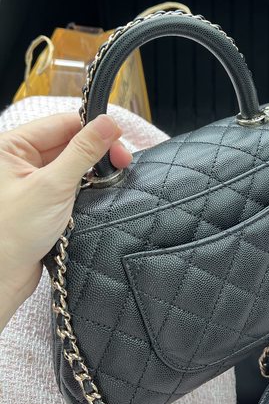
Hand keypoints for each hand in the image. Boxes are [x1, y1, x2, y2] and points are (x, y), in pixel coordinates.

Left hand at [0, 113, 131, 331]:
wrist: (2, 279)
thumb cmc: (12, 234)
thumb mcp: (53, 186)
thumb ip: (83, 151)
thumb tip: (108, 124)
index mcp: (10, 147)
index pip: (60, 124)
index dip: (92, 128)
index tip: (119, 138)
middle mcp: (18, 160)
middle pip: (68, 141)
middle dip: (97, 150)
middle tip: (122, 161)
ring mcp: (31, 180)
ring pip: (71, 163)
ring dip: (93, 169)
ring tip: (112, 178)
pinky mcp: (41, 199)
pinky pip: (69, 182)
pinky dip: (86, 185)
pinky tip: (99, 190)